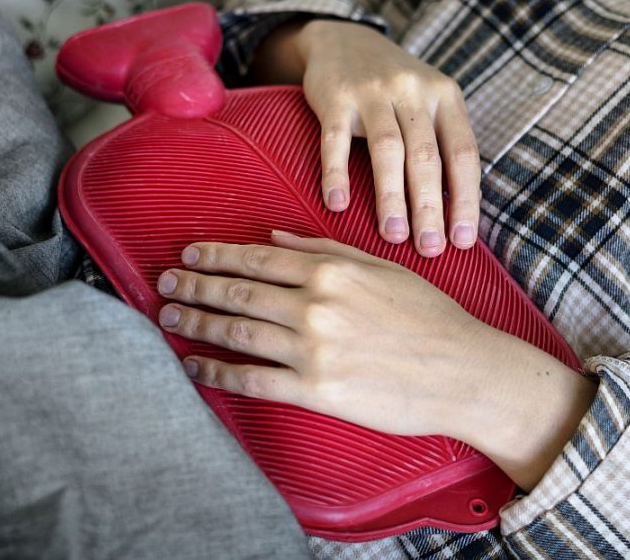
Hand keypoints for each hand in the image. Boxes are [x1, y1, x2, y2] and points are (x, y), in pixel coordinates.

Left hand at [157, 231, 596, 489]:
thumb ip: (326, 250)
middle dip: (195, 286)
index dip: (217, 256)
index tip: (190, 255)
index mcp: (332, 271)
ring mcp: (313, 349)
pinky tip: (195, 367)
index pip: (258, 260)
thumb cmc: (430, 318)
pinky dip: (217, 373)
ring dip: (197, 324)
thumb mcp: (383, 268)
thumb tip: (277, 240)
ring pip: (238, 332)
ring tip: (169, 319)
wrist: (464, 372)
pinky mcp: (316, 390)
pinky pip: (253, 380)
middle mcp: (315, 306)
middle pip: (238, 293)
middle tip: (165, 284)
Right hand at [252, 20, 480, 257]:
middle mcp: (413, 91)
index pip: (463, 153)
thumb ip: (443, 145)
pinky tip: (338, 206)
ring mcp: (372, 92)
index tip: (463, 241)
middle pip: (426, 156)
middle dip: (429, 208)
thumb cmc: (394, 88)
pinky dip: (337, 174)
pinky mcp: (335, 97)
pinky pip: (335, 141)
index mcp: (445, 97)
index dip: (465, 199)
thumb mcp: (428, 102)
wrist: (344, 40)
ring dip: (391, 197)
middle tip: (430, 249)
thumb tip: (457, 215)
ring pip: (387, 150)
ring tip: (393, 236)